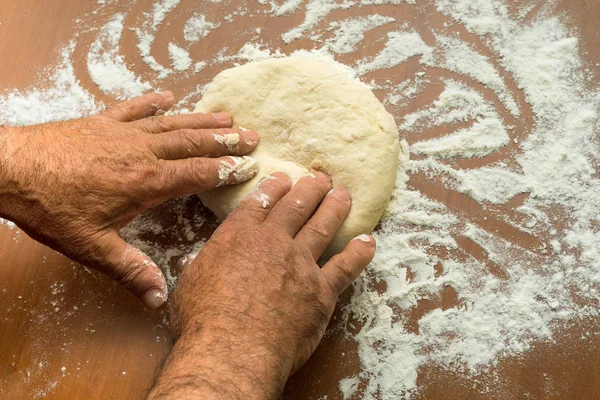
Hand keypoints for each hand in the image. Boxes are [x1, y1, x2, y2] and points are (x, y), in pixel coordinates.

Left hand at [0, 91, 259, 308]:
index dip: (227, 170)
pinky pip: (134, 108)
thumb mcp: (92, 247)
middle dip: (225, 140)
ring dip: (202, 119)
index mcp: (147, 182)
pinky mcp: (101, 122)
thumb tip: (158, 298)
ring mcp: (122, 132)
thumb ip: (130, 270)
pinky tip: (168, 96)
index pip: (198, 173)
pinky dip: (153, 102)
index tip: (250, 166)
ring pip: (172, 123)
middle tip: (252, 136)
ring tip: (227, 115)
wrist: (9, 169)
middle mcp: (142, 152)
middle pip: (193, 143)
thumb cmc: (51, 208)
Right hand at [149, 172, 375, 398]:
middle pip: (296, 207)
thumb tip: (198, 258)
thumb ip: (201, 264)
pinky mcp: (321, 291)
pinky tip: (368, 242)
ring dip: (334, 208)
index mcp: (239, 235)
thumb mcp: (190, 282)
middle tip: (320, 178)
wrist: (233, 350)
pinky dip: (359, 253)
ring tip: (343, 195)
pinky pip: (345, 267)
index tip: (284, 177)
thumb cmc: (203, 319)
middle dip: (310, 188)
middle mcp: (273, 241)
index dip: (274, 186)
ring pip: (322, 227)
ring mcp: (301, 264)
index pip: (261, 202)